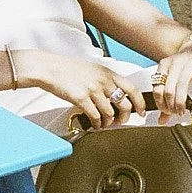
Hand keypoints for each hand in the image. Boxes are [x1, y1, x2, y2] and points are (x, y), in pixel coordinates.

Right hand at [18, 50, 147, 128]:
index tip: (141, 111)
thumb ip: (106, 80)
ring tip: (104, 123)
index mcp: (108, 73)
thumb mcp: (93, 69)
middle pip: (125, 104)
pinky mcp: (81, 99)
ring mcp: (93, 90)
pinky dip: (97, 124)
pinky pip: (95, 117)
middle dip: (125, 117)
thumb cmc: (68, 69)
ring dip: (109, 122)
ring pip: (110, 113)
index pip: (132, 88)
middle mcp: (103, 81)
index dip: (140, 103)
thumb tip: (116, 95)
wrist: (49, 68)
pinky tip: (95, 124)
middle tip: (121, 121)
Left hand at [150, 35, 191, 117]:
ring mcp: (190, 64)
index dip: (160, 103)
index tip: (166, 112)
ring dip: (181, 103)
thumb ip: (166, 98)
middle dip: (171, 105)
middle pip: (168, 89)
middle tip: (175, 113)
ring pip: (181, 86)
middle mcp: (176, 63)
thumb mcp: (173, 78)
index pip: (157, 87)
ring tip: (182, 111)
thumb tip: (161, 121)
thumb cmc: (186, 67)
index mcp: (165, 65)